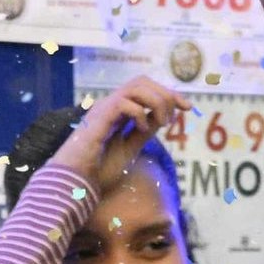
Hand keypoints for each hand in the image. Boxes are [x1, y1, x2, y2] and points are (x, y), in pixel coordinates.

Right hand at [52, 72, 185, 181]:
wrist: (75, 182)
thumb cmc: (97, 169)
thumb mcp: (130, 148)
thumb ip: (144, 132)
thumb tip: (163, 117)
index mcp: (118, 111)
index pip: (146, 90)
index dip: (169, 95)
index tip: (188, 107)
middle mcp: (111, 105)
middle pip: (142, 81)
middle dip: (166, 93)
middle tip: (178, 113)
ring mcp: (104, 108)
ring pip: (136, 86)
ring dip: (156, 100)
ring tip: (163, 121)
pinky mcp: (99, 117)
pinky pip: (124, 103)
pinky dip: (140, 113)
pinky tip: (143, 128)